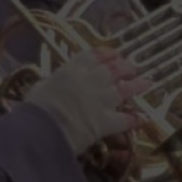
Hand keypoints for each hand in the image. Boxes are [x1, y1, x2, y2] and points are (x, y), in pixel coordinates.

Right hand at [25, 48, 148, 153]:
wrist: (44, 128)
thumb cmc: (35, 109)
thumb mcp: (38, 88)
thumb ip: (49, 84)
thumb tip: (50, 84)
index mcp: (71, 71)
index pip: (92, 56)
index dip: (105, 53)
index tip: (112, 53)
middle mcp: (90, 82)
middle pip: (113, 69)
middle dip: (124, 66)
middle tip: (131, 66)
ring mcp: (101, 101)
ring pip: (124, 90)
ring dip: (137, 86)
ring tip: (147, 82)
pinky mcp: (106, 121)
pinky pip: (125, 120)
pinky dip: (135, 119)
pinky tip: (143, 118)